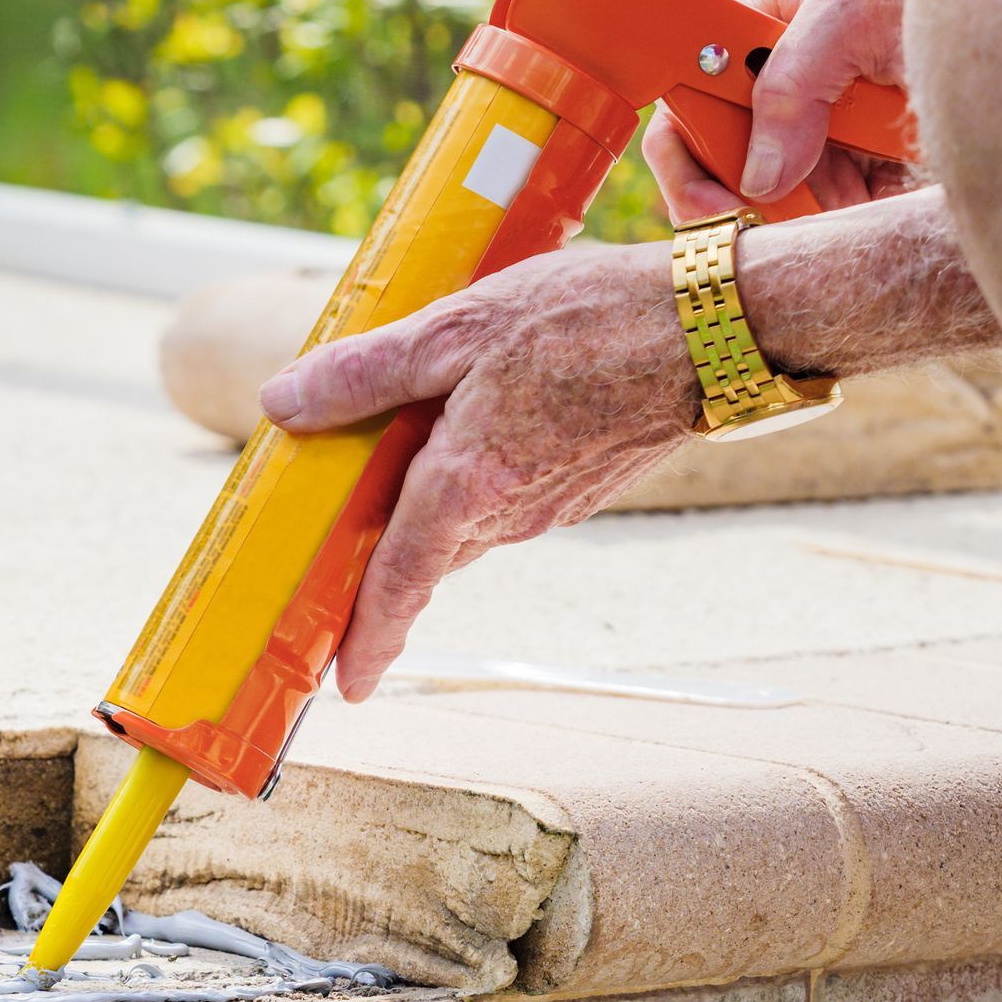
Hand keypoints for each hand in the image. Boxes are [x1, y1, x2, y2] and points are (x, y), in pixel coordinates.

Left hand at [258, 242, 694, 700]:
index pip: (400, 582)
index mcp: (467, 482)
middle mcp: (509, 511)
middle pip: (424, 552)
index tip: (348, 684)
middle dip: (380, 562)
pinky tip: (465, 427)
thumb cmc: (594, 318)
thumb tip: (283, 402)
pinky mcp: (581, 487)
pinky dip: (470, 482)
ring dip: (426, 510)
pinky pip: (505, 499)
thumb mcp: (460, 326)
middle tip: (331, 553)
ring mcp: (552, 505)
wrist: (718, 330)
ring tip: (387, 463)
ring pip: (464, 523)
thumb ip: (368, 371)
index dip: (369, 637)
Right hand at [643, 0, 914, 220]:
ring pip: (738, 205)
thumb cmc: (925, 14)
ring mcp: (791, 147)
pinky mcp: (824, 188)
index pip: (686, 91)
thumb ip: (790, 79)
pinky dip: (803, 240)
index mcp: (754, 40)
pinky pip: (790, 230)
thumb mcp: (853, 13)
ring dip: (762, 223)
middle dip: (714, 194)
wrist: (985, 70)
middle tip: (733, 217)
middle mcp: (763, 98)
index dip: (681, 137)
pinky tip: (829, 226)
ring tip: (803, 217)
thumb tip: (756, 175)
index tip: (705, 182)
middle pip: (700, 160)